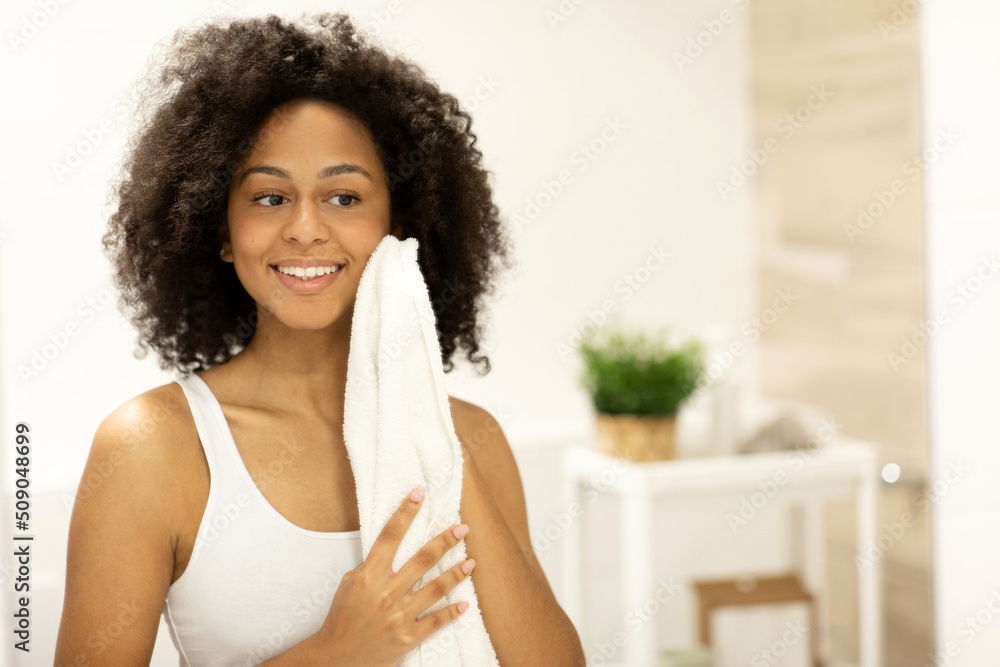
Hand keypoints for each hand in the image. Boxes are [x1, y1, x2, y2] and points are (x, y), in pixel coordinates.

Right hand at [309, 486, 475, 666]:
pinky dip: (452, 612)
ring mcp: (399, 616)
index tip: (419, 493)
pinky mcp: (408, 638)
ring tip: (472, 561)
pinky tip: (466, 603)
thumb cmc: (343, 617)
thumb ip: (372, 566)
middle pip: (423, 559)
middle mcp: (386, 592)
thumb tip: (393, 547)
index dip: (406, 512)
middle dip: (445, 540)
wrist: (337, 657)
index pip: (390, 535)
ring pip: (436, 588)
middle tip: (463, 527)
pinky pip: (436, 621)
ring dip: (456, 573)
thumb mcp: (350, 584)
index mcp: (369, 575)